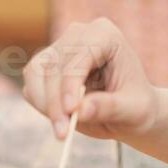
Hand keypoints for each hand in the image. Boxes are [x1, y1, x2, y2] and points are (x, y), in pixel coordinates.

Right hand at [22, 18, 158, 140]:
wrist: (128, 111)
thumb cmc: (136, 106)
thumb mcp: (134, 110)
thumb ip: (109, 107)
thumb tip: (81, 110)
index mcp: (104, 35)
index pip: (78, 56)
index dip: (71, 83)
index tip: (71, 111)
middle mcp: (77, 35)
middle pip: (53, 66)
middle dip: (55, 101)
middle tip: (63, 132)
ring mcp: (57, 49)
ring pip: (35, 74)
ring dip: (44, 104)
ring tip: (63, 130)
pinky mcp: (44, 66)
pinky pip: (31, 85)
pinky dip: (41, 106)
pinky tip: (61, 119)